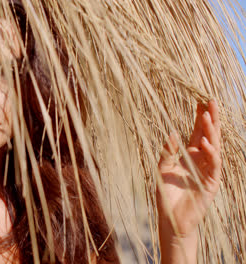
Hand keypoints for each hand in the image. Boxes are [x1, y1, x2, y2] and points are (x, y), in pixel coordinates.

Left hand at [157, 100, 221, 262]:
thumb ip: (168, 152)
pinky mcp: (211, 183)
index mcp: (190, 156)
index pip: (198, 133)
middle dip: (210, 119)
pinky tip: (207, 143)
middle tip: (210, 101)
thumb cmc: (166, 194)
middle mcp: (201, 161)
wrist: (170, 218)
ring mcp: (208, 171)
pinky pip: (214, 166)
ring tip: (208, 116)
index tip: (199, 101)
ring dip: (212, 132)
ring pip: (214, 147)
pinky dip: (211, 154)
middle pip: (209, 136)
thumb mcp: (163, 169)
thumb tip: (172, 134)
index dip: (199, 118)